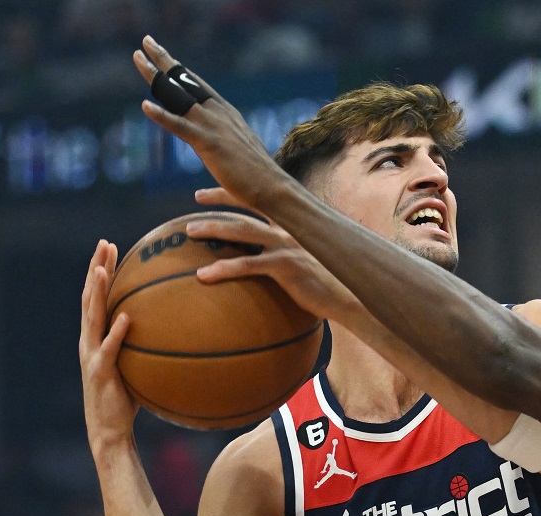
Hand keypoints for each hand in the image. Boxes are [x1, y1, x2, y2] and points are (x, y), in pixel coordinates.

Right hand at [80, 240, 138, 450]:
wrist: (110, 430)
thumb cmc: (127, 397)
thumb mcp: (137, 363)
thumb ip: (146, 343)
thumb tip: (176, 326)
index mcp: (96, 336)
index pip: (97, 296)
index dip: (101, 269)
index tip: (109, 245)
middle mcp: (89, 341)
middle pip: (90, 297)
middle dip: (96, 269)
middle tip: (103, 243)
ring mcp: (91, 355)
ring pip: (92, 317)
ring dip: (98, 292)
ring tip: (104, 269)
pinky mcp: (100, 373)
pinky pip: (109, 349)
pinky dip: (116, 332)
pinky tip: (125, 317)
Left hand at [133, 36, 281, 208]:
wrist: (273, 188)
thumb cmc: (258, 183)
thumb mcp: (235, 169)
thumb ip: (216, 179)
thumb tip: (199, 195)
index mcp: (227, 116)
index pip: (199, 88)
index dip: (181, 71)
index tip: (165, 57)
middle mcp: (219, 114)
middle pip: (186, 82)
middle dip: (165, 60)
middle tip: (147, 41)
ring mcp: (214, 127)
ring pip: (179, 96)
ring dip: (156, 76)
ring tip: (137, 58)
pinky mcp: (209, 143)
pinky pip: (180, 127)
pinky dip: (162, 116)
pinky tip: (145, 106)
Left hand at [189, 188, 357, 321]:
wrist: (352, 298)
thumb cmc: (331, 284)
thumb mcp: (311, 262)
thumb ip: (289, 254)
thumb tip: (266, 260)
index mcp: (295, 224)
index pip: (260, 199)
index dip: (232, 192)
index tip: (207, 192)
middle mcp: (290, 228)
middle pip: (247, 207)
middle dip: (219, 201)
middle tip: (194, 202)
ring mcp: (288, 245)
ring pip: (243, 231)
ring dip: (214, 229)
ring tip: (188, 231)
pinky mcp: (286, 266)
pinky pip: (248, 265)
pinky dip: (224, 269)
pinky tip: (203, 276)